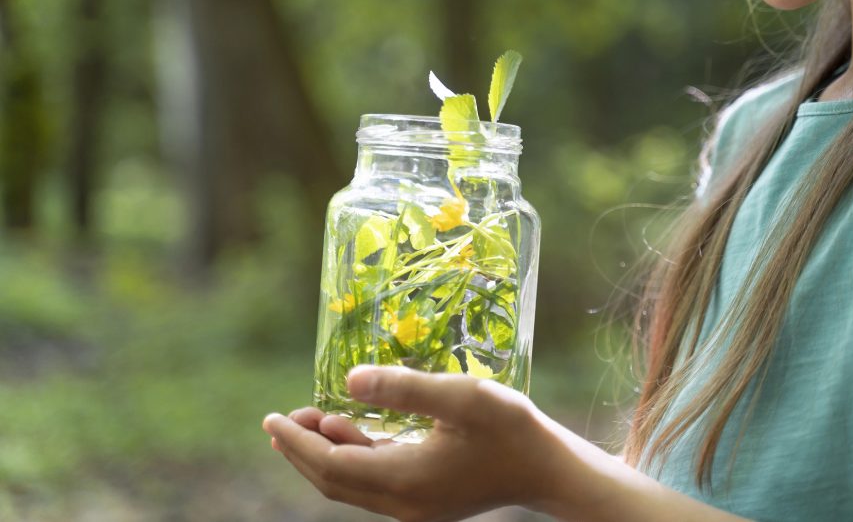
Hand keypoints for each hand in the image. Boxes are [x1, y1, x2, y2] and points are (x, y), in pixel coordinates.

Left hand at [262, 365, 570, 521]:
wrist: (548, 469)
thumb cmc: (511, 427)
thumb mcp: (461, 396)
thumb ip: (404, 388)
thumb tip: (348, 380)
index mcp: (405, 480)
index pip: (331, 464)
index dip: (297, 442)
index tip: (270, 418)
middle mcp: (403, 503)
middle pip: (334, 481)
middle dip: (302, 451)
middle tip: (279, 420)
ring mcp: (415, 508)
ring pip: (352, 484)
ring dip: (326, 454)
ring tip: (307, 422)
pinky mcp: (426, 502)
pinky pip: (374, 484)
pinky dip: (353, 458)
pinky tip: (349, 433)